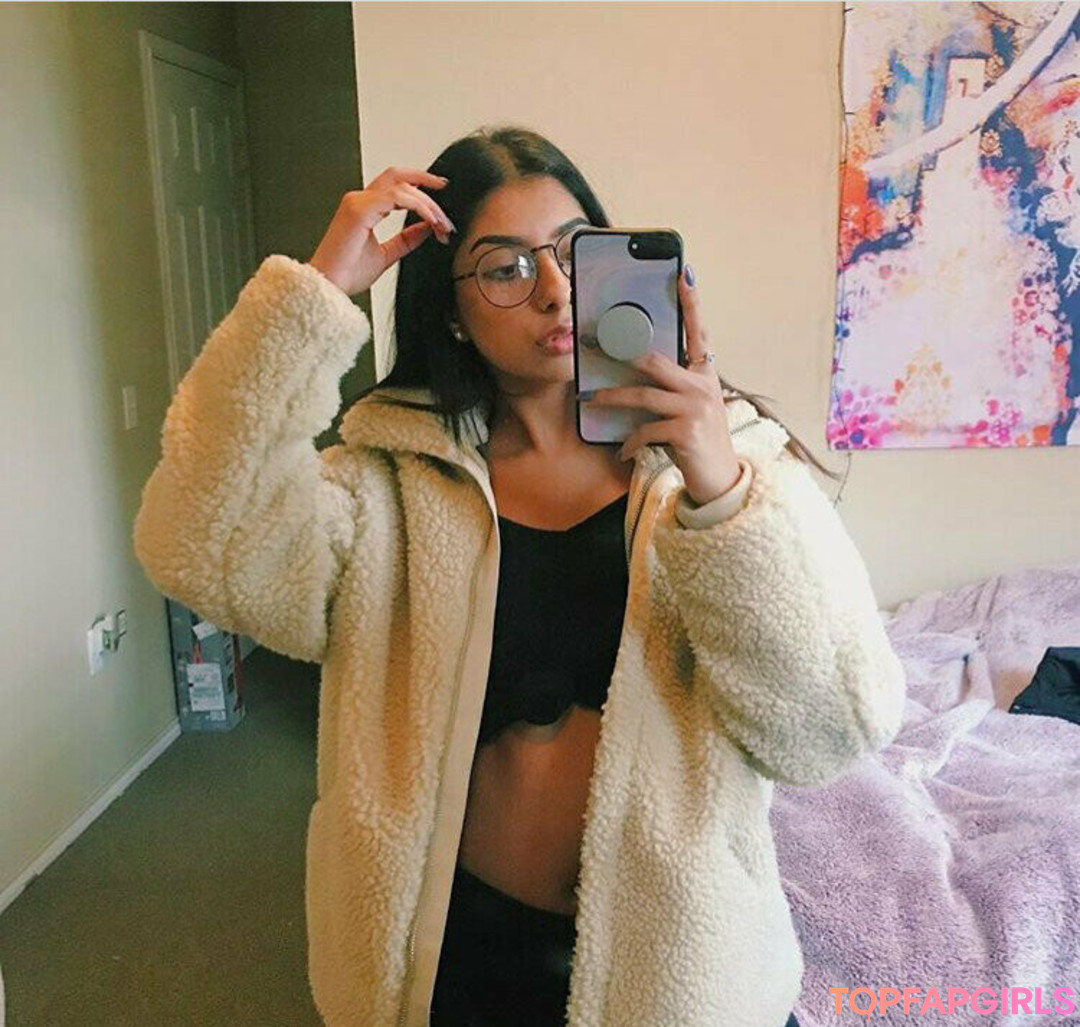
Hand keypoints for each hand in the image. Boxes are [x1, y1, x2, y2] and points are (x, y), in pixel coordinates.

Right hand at [307, 166, 455, 296]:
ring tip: (442, 224)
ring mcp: (358, 202)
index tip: (439, 193)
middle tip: (445, 187)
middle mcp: (359, 200)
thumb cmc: (347, 273)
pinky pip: (397, 198)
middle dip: (424, 179)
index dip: (418, 185)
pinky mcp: (359, 210)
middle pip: (397, 176)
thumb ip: (406, 240)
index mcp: (364, 208)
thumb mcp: (386, 254)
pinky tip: (431, 221)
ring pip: (402, 188)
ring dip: (427, 204)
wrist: (328, 286)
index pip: (394, 185)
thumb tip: (428, 227)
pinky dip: (418, 207)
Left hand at [581, 268, 741, 505]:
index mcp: (706, 375)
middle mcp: (702, 386)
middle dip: (620, 351)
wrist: (721, 478)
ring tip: (589, 400)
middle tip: (591, 343)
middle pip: (656, 359)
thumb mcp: (695, 406)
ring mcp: (695, 408)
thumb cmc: (701, 440)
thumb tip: (642, 368)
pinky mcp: (685, 432)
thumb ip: (677, 386)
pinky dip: (629, 442)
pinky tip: (621, 451)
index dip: (692, 303)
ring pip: (642, 395)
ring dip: (611, 397)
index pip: (699, 332)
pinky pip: (645, 430)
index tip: (683, 274)